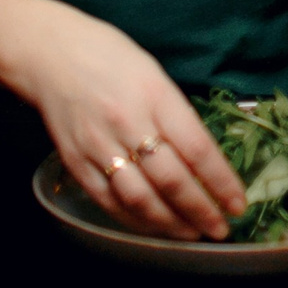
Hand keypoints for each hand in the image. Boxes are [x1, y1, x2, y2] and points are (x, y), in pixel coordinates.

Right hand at [6, 4, 246, 240]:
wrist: (49, 53)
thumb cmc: (110, 57)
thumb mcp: (155, 75)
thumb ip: (178, 116)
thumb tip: (205, 159)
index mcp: (156, 96)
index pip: (197, 149)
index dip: (221, 182)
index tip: (238, 204)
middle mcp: (128, 123)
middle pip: (171, 180)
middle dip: (201, 211)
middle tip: (220, 229)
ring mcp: (99, 146)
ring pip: (140, 198)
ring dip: (170, 224)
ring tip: (191, 233)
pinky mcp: (75, 162)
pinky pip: (109, 201)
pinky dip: (134, 220)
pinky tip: (154, 228)